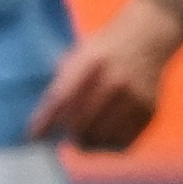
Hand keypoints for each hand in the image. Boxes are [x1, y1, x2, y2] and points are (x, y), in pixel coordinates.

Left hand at [29, 0, 182, 150]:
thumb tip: (42, 120)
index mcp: (92, 62)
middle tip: (63, 135)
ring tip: (81, 138)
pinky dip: (108, 145)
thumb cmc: (104, 48)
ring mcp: (134, 97)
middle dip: (67, 134)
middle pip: (82, 124)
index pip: (62, 98)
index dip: (46, 121)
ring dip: (87, 142)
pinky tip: (101, 139)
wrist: (148, 37)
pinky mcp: (148, 110)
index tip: (34, 136)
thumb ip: (62, 82)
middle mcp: (115, 81)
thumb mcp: (78, 54)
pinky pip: (123, 141)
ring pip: (102, 137)